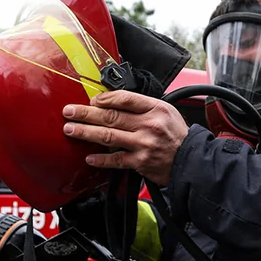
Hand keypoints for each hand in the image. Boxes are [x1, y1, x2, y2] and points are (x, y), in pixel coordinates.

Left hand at [62, 90, 188, 186]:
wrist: (191, 160)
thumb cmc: (177, 135)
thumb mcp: (166, 111)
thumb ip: (142, 106)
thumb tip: (113, 101)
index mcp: (155, 108)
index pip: (125, 98)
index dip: (104, 98)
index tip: (91, 99)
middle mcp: (148, 125)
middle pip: (110, 115)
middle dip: (86, 113)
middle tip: (69, 111)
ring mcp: (143, 144)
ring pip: (108, 136)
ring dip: (86, 132)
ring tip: (71, 129)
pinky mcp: (140, 162)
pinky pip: (116, 160)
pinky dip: (101, 159)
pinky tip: (89, 157)